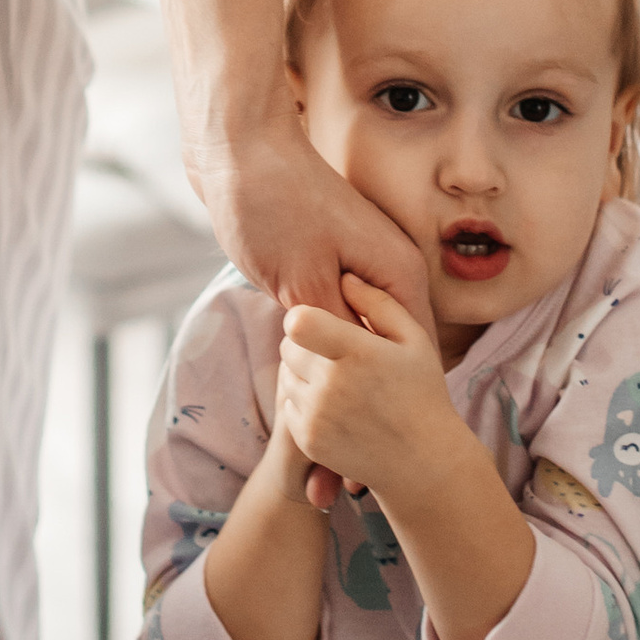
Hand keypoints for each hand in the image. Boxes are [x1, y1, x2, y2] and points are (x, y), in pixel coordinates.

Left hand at [194, 117, 430, 507]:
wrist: (239, 145)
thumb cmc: (273, 200)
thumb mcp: (299, 273)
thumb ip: (324, 332)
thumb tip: (332, 390)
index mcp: (397, 275)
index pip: (401, 365)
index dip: (378, 427)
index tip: (356, 484)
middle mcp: (386, 278)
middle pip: (375, 366)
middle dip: (351, 427)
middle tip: (330, 494)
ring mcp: (354, 276)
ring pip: (345, 355)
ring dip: (325, 403)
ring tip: (314, 474)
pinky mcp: (322, 273)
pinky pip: (322, 337)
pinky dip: (307, 372)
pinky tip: (292, 412)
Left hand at [276, 275, 465, 506]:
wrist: (422, 462)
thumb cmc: (421, 392)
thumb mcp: (414, 340)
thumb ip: (379, 303)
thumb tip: (345, 276)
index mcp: (358, 354)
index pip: (299, 322)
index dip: (304, 317)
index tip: (320, 322)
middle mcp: (332, 385)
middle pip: (288, 346)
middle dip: (305, 344)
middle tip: (334, 352)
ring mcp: (317, 415)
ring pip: (286, 375)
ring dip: (304, 372)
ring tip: (339, 380)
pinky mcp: (308, 439)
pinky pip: (288, 405)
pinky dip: (304, 401)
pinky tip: (335, 405)